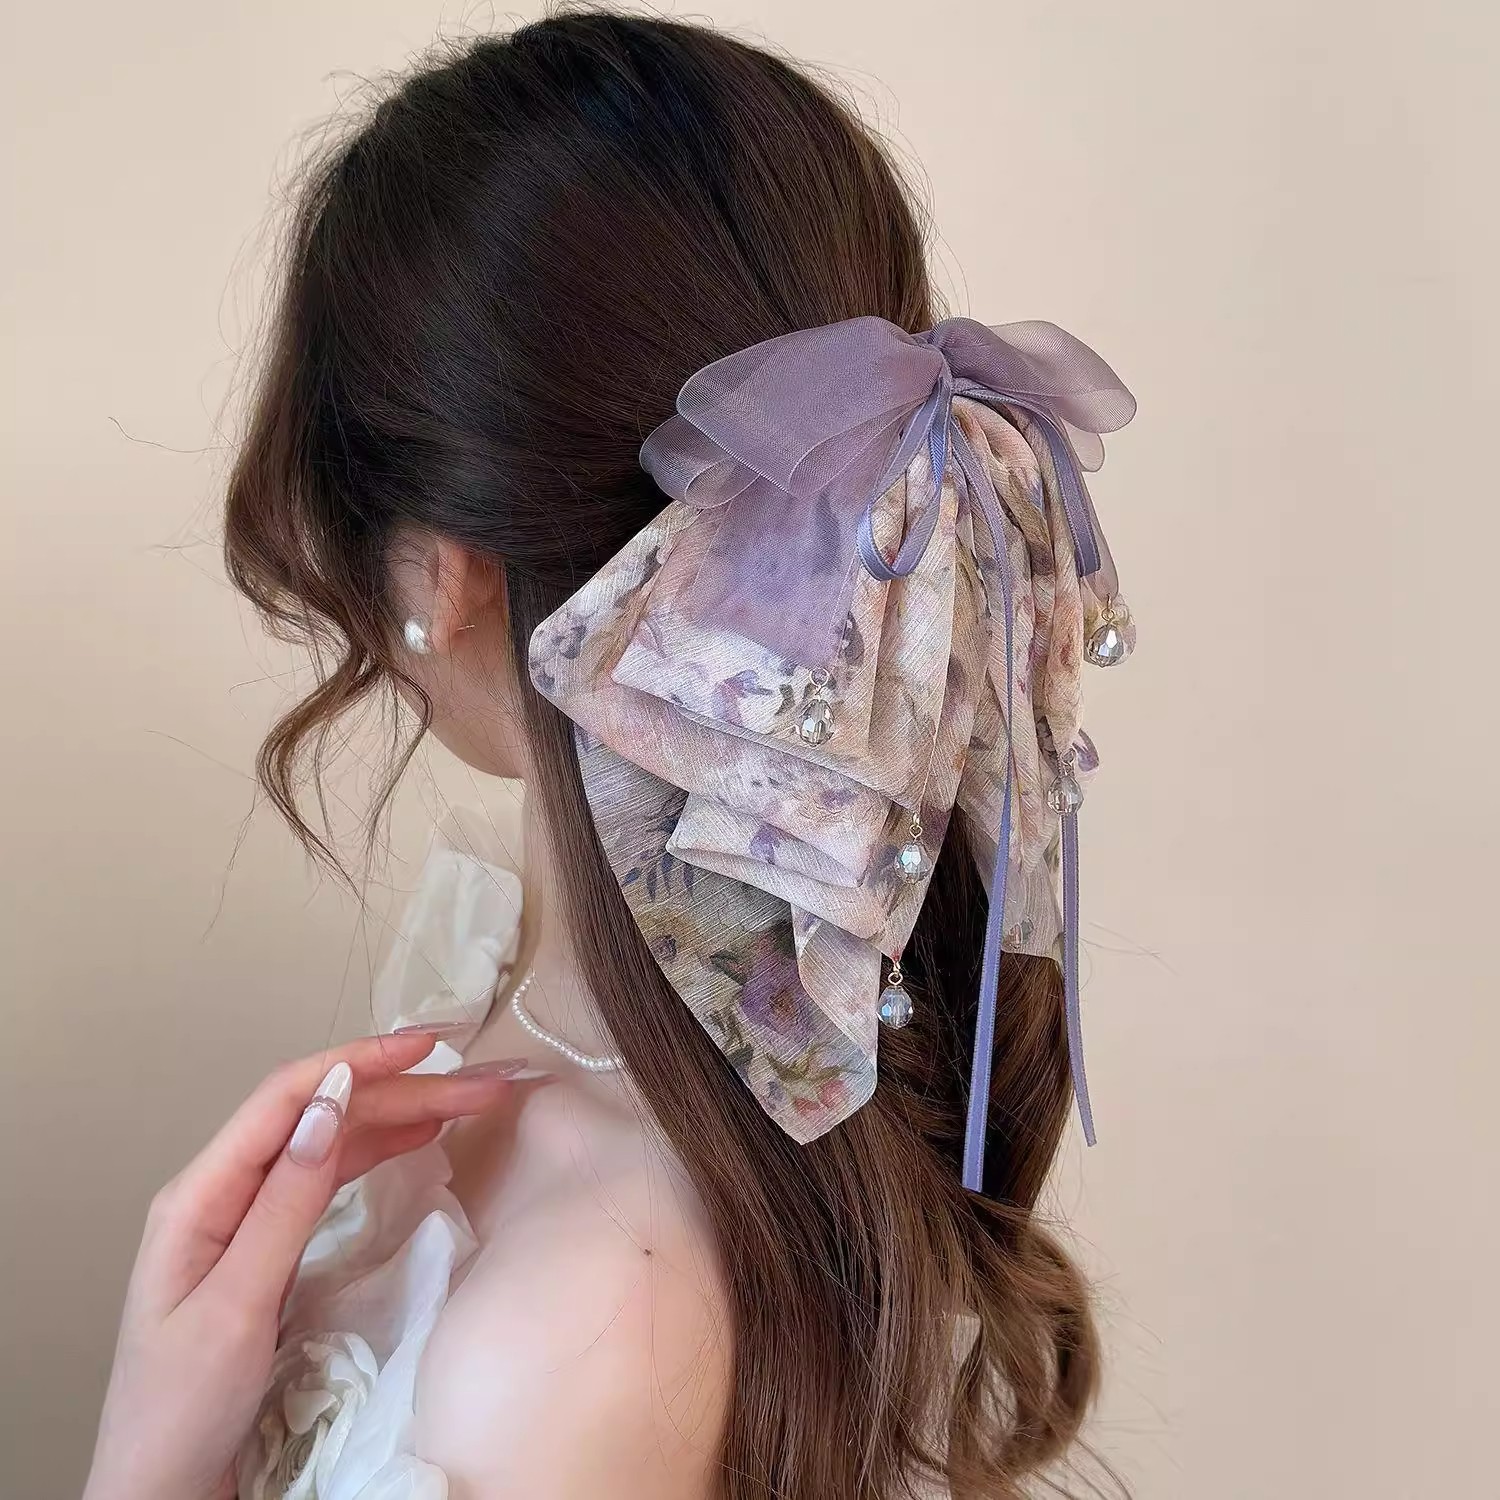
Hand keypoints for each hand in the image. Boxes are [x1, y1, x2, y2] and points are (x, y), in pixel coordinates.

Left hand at [82, 1033, 524, 1499]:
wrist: (160, 1494)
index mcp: (199, 1195)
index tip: (427, 1047)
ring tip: (463, 1102)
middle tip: (475, 1085)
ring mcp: (243, 1221)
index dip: (357, 1061)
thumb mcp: (236, 1305)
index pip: (285, 1099)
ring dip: (394, 1117)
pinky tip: (414, 1140)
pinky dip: (375, 1153)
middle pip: (316, 1116)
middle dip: (397, 1091)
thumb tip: (328, 1103)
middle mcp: (221, 1194)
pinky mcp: (267, 1250)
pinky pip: (326, 1181)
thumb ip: (284, 1202)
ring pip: (328, 1144)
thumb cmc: (183, 1409)